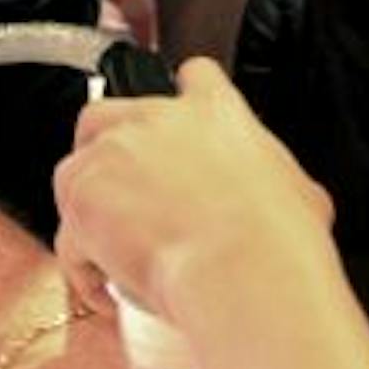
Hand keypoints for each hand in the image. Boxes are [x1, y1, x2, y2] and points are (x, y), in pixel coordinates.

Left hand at [54, 57, 331, 328]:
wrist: (246, 270)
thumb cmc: (279, 240)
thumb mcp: (301, 193)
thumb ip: (275, 179)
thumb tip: (284, 199)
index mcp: (216, 111)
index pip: (193, 77)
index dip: (181, 104)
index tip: (176, 129)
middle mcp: (157, 120)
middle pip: (106, 115)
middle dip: (104, 152)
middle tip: (123, 196)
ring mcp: (113, 154)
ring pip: (73, 170)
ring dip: (86, 208)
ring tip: (111, 252)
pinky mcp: (83, 196)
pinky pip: (67, 235)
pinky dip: (82, 266)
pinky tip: (107, 291)